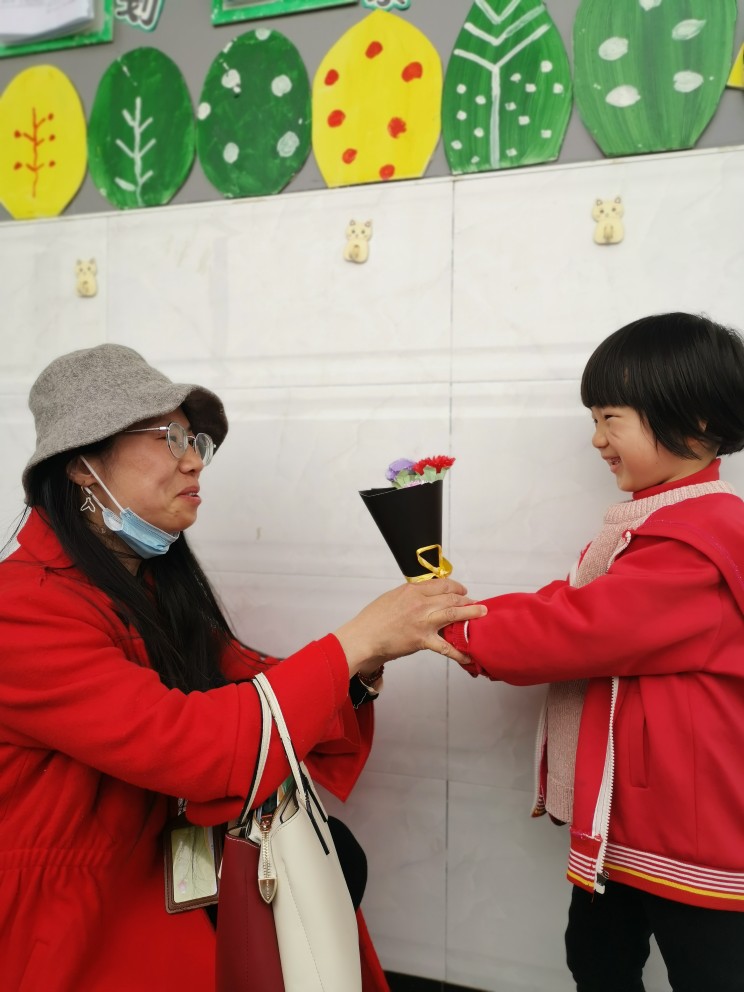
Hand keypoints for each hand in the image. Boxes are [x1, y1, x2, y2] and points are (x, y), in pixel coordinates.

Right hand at [334, 578, 486, 674]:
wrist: (364, 637)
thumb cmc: (374, 618)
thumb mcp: (393, 596)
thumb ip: (411, 594)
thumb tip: (425, 595)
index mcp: (412, 590)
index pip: (441, 584)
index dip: (456, 587)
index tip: (462, 591)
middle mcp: (420, 603)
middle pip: (451, 597)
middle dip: (467, 600)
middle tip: (477, 603)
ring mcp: (423, 621)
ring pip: (454, 614)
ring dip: (471, 614)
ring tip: (482, 613)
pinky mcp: (422, 640)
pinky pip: (446, 647)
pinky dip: (459, 652)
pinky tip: (468, 655)